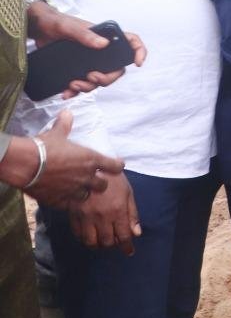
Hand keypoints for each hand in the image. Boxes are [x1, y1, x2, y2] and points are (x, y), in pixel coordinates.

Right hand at [1, 110, 122, 207]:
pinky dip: (66, 201)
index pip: (115, 166)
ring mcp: (74, 190)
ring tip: (77, 189)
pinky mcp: (60, 200)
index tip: (116, 166)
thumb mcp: (57, 133)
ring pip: (86, 196)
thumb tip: (67, 112)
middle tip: (93, 179)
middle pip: (103, 186)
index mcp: (91, 160)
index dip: (116, 166)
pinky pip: (68, 204)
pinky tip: (61, 196)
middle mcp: (86, 177)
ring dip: (83, 193)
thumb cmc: (45, 146)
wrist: (26, 164)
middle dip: (99, 183)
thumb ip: (65, 124)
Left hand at [27, 2, 146, 97]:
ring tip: (73, 84)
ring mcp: (90, 60)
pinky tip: (67, 92)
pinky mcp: (77, 69)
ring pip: (100, 79)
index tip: (138, 63)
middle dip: (106, 78)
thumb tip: (104, 44)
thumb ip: (85, 34)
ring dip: (89, 86)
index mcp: (105, 36)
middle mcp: (101, 49)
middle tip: (91, 77)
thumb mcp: (68, 27)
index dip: (139, 52)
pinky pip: (83, 84)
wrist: (38, 29)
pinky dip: (76, 91)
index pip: (130, 42)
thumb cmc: (55, 22)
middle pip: (116, 69)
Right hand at [68, 169, 140, 254]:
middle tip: (115, 241)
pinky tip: (89, 234)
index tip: (129, 251)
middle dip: (113, 244)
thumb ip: (132, 213)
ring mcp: (86, 217)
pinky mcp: (73, 215)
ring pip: (91, 242)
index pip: (123, 236)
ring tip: (102, 240)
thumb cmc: (113, 178)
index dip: (127, 246)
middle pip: (107, 242)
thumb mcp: (128, 192)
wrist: (89, 166)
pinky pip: (77, 234)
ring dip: (98, 244)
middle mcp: (101, 217)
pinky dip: (84, 238)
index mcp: (117, 210)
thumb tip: (136, 233)